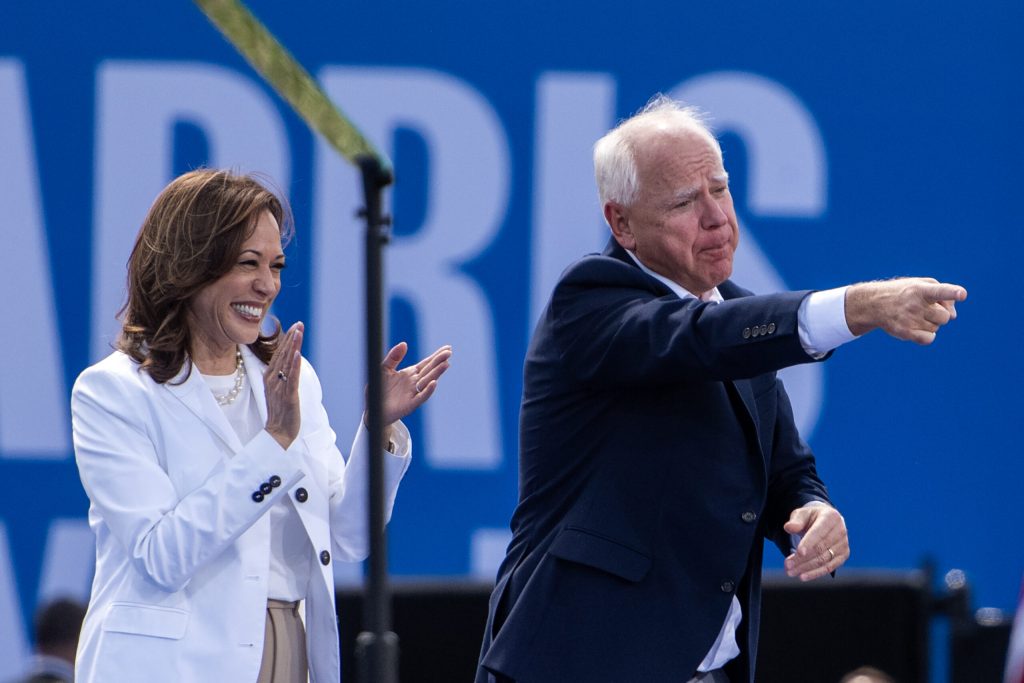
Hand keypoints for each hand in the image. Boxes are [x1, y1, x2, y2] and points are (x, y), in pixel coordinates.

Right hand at [264, 322, 302, 449]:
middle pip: (282, 355)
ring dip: (293, 346)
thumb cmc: (279, 412)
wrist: (277, 433)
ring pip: (287, 363)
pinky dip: (294, 365)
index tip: (295, 326)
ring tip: (298, 332)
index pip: (279, 354)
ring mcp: (279, 387)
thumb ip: (281, 375)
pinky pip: (291, 378)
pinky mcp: (288, 396)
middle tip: (299, 324)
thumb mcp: (279, 389)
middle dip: (291, 338)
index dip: (287, 340)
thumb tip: (288, 362)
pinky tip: (297, 354)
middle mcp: (273, 380)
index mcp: (270, 377)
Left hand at [376, 343, 451, 426]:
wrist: (373, 408)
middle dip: (439, 361)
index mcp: (411, 374)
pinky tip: (434, 383)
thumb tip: (404, 343)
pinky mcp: (410, 404)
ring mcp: (413, 393)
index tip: (447, 348)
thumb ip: (394, 357)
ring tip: (446, 364)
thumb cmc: (378, 389)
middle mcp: (415, 383)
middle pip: (430, 370)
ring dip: (437, 373)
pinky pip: (421, 397)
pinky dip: (428, 390)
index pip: (427, 363)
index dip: (436, 355)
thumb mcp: (384, 369)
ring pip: (428, 381)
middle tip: (449, 353)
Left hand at [783, 502, 848, 580]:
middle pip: (820, 549)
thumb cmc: (811, 518)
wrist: (824, 522)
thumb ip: (795, 520)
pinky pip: (829, 567)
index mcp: (830, 517)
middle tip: (787, 565)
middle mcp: (840, 531)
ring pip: (824, 560)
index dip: (808, 543)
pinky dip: (815, 573)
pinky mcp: (843, 555)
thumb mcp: (802, 514)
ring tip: (791, 571)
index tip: (799, 552)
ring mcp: (843, 544)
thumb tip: (789, 527)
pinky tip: (803, 576)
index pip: (818, 532)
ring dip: (806, 568)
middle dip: (802, 558)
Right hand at [845, 278, 966, 343]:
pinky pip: (929, 339)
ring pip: (937, 328)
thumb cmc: (905, 292)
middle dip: (939, 314)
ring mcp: (909, 319)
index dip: (952, 293)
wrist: (874, 304)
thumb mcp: (923, 284)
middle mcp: (915, 304)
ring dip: (930, 323)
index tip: (962, 294)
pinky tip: (917, 328)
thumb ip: (945, 295)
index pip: (940, 291)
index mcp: (921, 289)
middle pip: (945, 317)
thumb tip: (954, 316)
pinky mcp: (905, 332)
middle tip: (924, 308)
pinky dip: (927, 335)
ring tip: (915, 316)